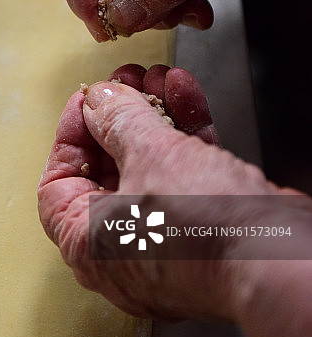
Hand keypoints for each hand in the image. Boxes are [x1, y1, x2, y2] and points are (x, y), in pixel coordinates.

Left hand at [39, 63, 277, 320]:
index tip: (86, 102)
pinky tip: (184, 92)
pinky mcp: (201, 226)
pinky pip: (182, 174)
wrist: (279, 258)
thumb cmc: (205, 230)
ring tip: (158, 78)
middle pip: (106, 170)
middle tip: (126, 83)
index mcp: (89, 246)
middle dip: (120, 117)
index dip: (70, 135)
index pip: (58, 185)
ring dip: (154, 116)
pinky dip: (182, 133)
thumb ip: (118, 120)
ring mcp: (163, 239)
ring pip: (148, 167)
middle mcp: (121, 249)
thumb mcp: (149, 155)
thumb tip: (100, 101)